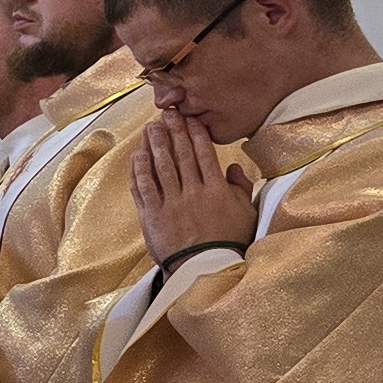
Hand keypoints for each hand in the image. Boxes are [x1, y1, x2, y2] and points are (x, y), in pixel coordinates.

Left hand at [129, 115, 255, 260]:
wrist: (206, 269)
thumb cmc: (229, 241)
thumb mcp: (245, 213)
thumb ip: (240, 186)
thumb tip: (233, 165)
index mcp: (216, 190)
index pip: (204, 155)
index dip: (195, 134)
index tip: (189, 118)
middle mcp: (192, 192)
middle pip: (181, 156)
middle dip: (173, 132)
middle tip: (166, 113)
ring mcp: (171, 203)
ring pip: (161, 168)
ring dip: (155, 145)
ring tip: (150, 127)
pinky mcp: (152, 215)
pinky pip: (144, 188)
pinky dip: (139, 170)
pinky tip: (137, 155)